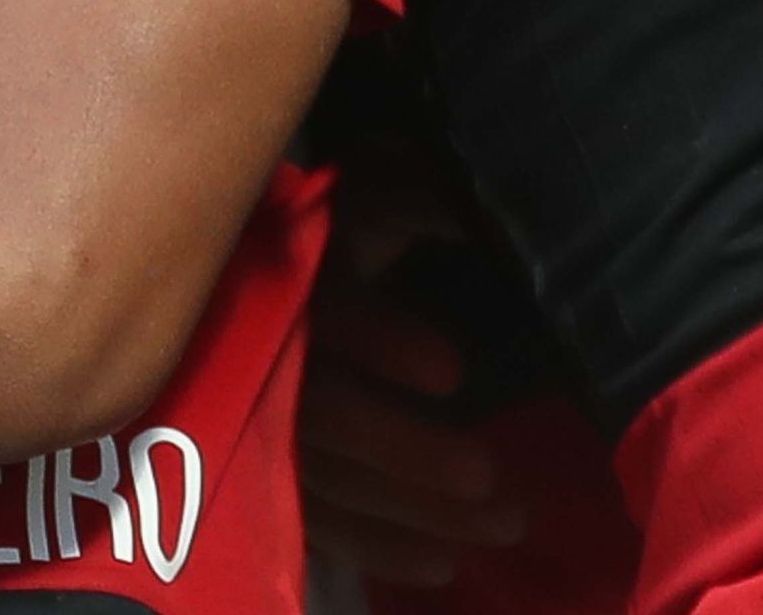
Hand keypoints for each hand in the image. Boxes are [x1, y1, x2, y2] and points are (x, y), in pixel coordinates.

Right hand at [294, 165, 522, 589]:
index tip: (453, 370)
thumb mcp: (368, 197)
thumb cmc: (333, 230)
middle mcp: (269, 354)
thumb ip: (419, 199)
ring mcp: (262, 421)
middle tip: (490, 477)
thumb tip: (482, 204)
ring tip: (503, 524)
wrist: (259, 271)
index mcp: (293, 277)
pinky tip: (443, 565)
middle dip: (410, 453)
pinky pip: (317, 523)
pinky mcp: (270, 472)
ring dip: (417, 512)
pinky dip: (379, 548)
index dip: (381, 338)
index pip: (326, 309)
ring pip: (332, 481)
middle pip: (328, 415)